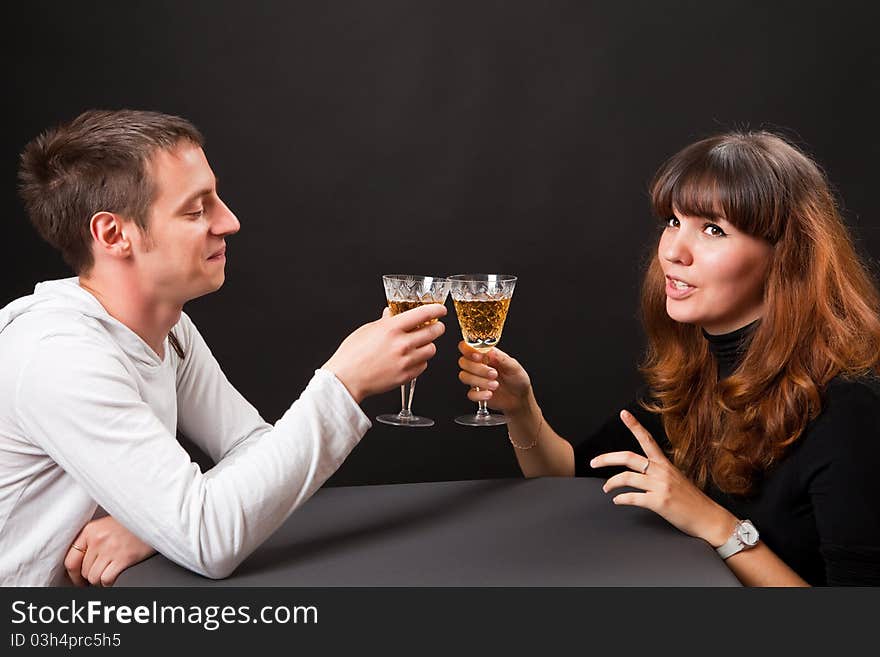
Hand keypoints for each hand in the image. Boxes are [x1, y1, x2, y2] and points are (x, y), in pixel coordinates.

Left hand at [64, 516, 155, 586]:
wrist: (153, 517)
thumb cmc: (132, 521)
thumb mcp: (107, 524)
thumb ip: (92, 538)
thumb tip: (81, 561)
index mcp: (90, 530)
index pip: (71, 559)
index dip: (73, 574)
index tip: (78, 579)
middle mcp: (98, 539)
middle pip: (83, 571)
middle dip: (90, 576)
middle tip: (99, 574)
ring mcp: (110, 549)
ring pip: (94, 578)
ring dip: (100, 581)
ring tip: (107, 575)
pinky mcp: (124, 558)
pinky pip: (106, 579)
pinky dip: (108, 583)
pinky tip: (114, 576)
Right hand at [323, 303, 446, 403]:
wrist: (346, 379)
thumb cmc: (352, 355)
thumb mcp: (367, 330)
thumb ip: (385, 321)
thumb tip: (392, 313)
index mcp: (391, 328)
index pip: (423, 314)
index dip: (436, 310)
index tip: (440, 310)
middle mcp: (402, 344)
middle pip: (434, 332)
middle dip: (438, 328)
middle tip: (436, 327)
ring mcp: (406, 361)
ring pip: (432, 350)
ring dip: (429, 345)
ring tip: (420, 345)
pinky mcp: (406, 376)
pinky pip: (423, 365)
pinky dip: (421, 361)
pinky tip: (411, 359)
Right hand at [456, 342, 531, 415]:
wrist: (520, 398)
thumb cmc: (517, 379)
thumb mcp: (514, 366)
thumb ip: (502, 358)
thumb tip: (491, 351)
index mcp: (486, 355)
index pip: (467, 347)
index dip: (468, 350)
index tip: (478, 357)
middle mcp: (478, 365)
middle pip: (463, 362)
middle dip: (477, 368)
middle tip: (494, 374)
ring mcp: (476, 379)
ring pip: (464, 376)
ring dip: (479, 381)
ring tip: (495, 385)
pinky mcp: (477, 393)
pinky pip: (470, 393)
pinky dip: (479, 395)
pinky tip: (490, 394)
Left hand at [590, 410, 737, 545]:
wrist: (709, 518)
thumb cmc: (692, 501)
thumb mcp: (676, 479)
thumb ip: (658, 473)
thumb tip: (639, 472)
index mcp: (665, 464)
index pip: (647, 439)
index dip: (634, 426)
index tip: (623, 414)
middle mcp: (662, 471)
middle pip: (628, 457)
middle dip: (606, 459)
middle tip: (593, 462)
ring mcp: (660, 486)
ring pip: (626, 478)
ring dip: (611, 484)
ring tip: (606, 488)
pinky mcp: (659, 502)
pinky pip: (632, 498)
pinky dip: (621, 499)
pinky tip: (617, 501)